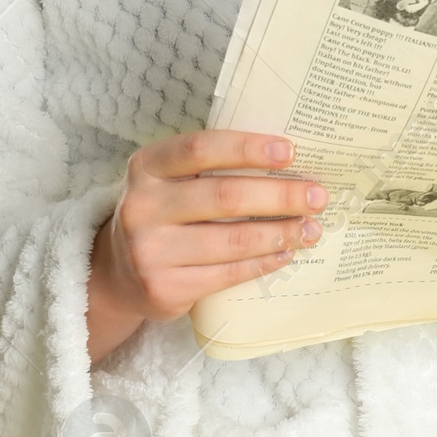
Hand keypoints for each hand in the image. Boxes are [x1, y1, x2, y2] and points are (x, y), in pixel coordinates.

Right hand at [87, 130, 324, 359]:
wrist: (118, 273)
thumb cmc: (162, 215)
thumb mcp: (169, 181)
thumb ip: (211, 168)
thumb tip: (287, 163)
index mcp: (146, 167)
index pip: (201, 149)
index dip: (248, 148)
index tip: (290, 152)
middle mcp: (142, 206)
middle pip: (225, 196)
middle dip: (281, 195)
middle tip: (317, 196)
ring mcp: (150, 251)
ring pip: (233, 240)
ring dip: (281, 233)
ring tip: (310, 229)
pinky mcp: (165, 288)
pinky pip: (229, 273)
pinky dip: (264, 262)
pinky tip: (285, 253)